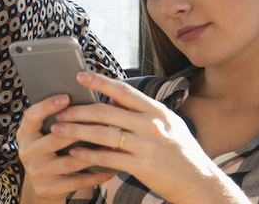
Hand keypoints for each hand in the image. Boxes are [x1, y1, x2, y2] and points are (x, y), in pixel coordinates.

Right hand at [17, 93, 114, 202]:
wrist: (41, 186)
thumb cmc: (50, 152)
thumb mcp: (45, 136)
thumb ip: (59, 121)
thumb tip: (85, 101)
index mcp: (25, 133)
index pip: (32, 116)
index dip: (48, 106)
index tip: (66, 97)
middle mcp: (27, 151)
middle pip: (56, 138)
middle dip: (82, 130)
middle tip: (104, 121)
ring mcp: (36, 171)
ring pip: (70, 160)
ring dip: (94, 154)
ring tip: (113, 146)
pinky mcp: (46, 188)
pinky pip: (76, 180)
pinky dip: (96, 175)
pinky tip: (110, 169)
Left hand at [47, 72, 238, 203]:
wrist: (200, 182)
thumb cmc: (179, 152)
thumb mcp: (167, 124)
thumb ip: (141, 112)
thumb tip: (112, 98)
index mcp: (156, 111)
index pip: (123, 90)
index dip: (100, 81)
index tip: (80, 75)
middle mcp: (151, 125)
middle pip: (105, 112)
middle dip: (78, 111)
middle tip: (60, 111)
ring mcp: (147, 145)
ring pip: (102, 134)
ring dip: (76, 131)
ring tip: (58, 130)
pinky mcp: (142, 166)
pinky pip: (108, 157)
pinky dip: (88, 154)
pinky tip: (74, 153)